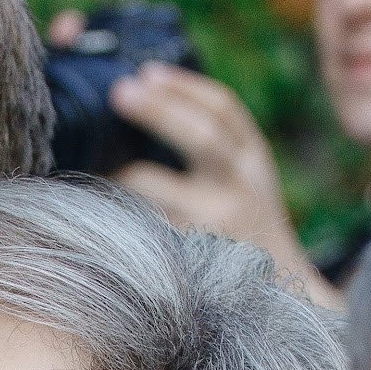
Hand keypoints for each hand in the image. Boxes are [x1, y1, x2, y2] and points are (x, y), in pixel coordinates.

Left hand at [94, 53, 343, 310]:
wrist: (281, 297)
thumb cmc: (247, 228)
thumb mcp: (244, 179)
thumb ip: (213, 146)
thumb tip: (148, 99)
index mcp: (252, 162)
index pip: (224, 110)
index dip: (185, 86)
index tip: (148, 72)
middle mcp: (240, 189)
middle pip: (202, 137)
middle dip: (160, 111)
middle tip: (119, 92)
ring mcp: (216, 227)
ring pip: (162, 192)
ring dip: (124, 175)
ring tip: (90, 160)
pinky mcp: (191, 262)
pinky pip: (146, 235)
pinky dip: (117, 222)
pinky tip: (90, 214)